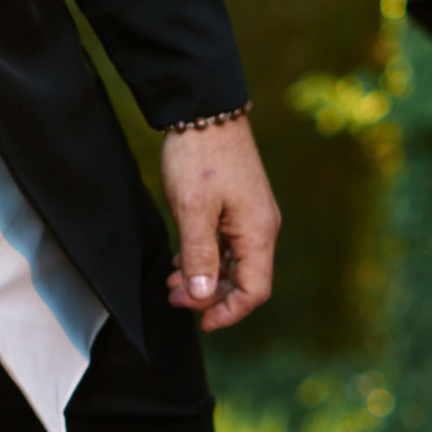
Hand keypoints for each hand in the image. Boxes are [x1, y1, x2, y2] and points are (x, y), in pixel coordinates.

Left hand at [159, 117, 279, 330]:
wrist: (204, 109)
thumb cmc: (199, 156)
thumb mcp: (192, 210)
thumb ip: (199, 256)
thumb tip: (204, 298)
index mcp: (257, 232)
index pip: (255, 290)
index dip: (229, 312)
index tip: (201, 323)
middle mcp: (260, 227)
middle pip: (244, 280)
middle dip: (210, 296)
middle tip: (173, 297)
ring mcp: (249, 215)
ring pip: (233, 263)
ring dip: (205, 278)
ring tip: (171, 282)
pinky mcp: (236, 204)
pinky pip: (226, 244)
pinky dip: (205, 258)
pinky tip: (181, 260)